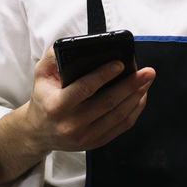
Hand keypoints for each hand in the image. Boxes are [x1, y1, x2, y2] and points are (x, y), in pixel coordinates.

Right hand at [24, 47, 154, 152]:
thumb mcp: (40, 74)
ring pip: (118, 115)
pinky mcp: (96, 142)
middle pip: (107, 103)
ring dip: (136, 96)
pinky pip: (121, 126)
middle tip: (147, 71)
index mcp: (57, 106)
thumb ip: (53, 56)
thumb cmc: (43, 98)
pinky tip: (141, 95)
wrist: (39, 132)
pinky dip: (135, 109)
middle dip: (130, 85)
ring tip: (147, 80)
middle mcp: (71, 124)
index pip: (84, 89)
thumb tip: (76, 43)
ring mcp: (85, 137)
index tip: (120, 63)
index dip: (104, 75)